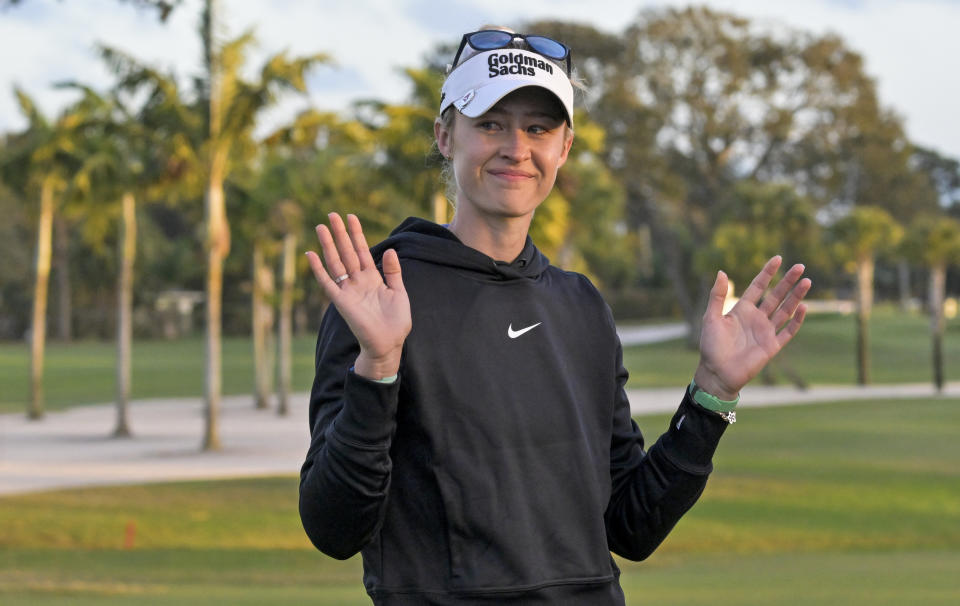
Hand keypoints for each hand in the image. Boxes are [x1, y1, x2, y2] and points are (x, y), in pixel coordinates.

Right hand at [306, 213, 410, 379]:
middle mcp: (358, 281)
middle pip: (347, 252)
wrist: (389, 344)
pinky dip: (318, 270)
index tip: (351, 217)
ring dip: (328, 245)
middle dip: (340, 234)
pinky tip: (311, 255)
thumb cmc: (396, 322)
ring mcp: (349, 290)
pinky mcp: (341, 302)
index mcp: (373, 278)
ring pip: (336, 263)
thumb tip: (389, 250)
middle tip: (332, 214)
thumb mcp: (399, 292)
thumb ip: (393, 272)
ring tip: (320, 227)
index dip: (357, 234)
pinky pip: (327, 283)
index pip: (362, 250)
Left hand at [694, 256, 810, 399]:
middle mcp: (756, 318)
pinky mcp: (772, 346)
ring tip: (807, 281)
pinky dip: (796, 320)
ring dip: (796, 296)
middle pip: (776, 295)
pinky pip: (788, 331)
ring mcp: (766, 331)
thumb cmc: (711, 346)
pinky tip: (803, 307)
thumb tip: (721, 271)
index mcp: (742, 310)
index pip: (758, 287)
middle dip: (787, 281)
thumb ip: (717, 296)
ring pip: (785, 310)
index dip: (767, 273)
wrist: (717, 373)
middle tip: (800, 266)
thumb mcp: (711, 317)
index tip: (777, 259)